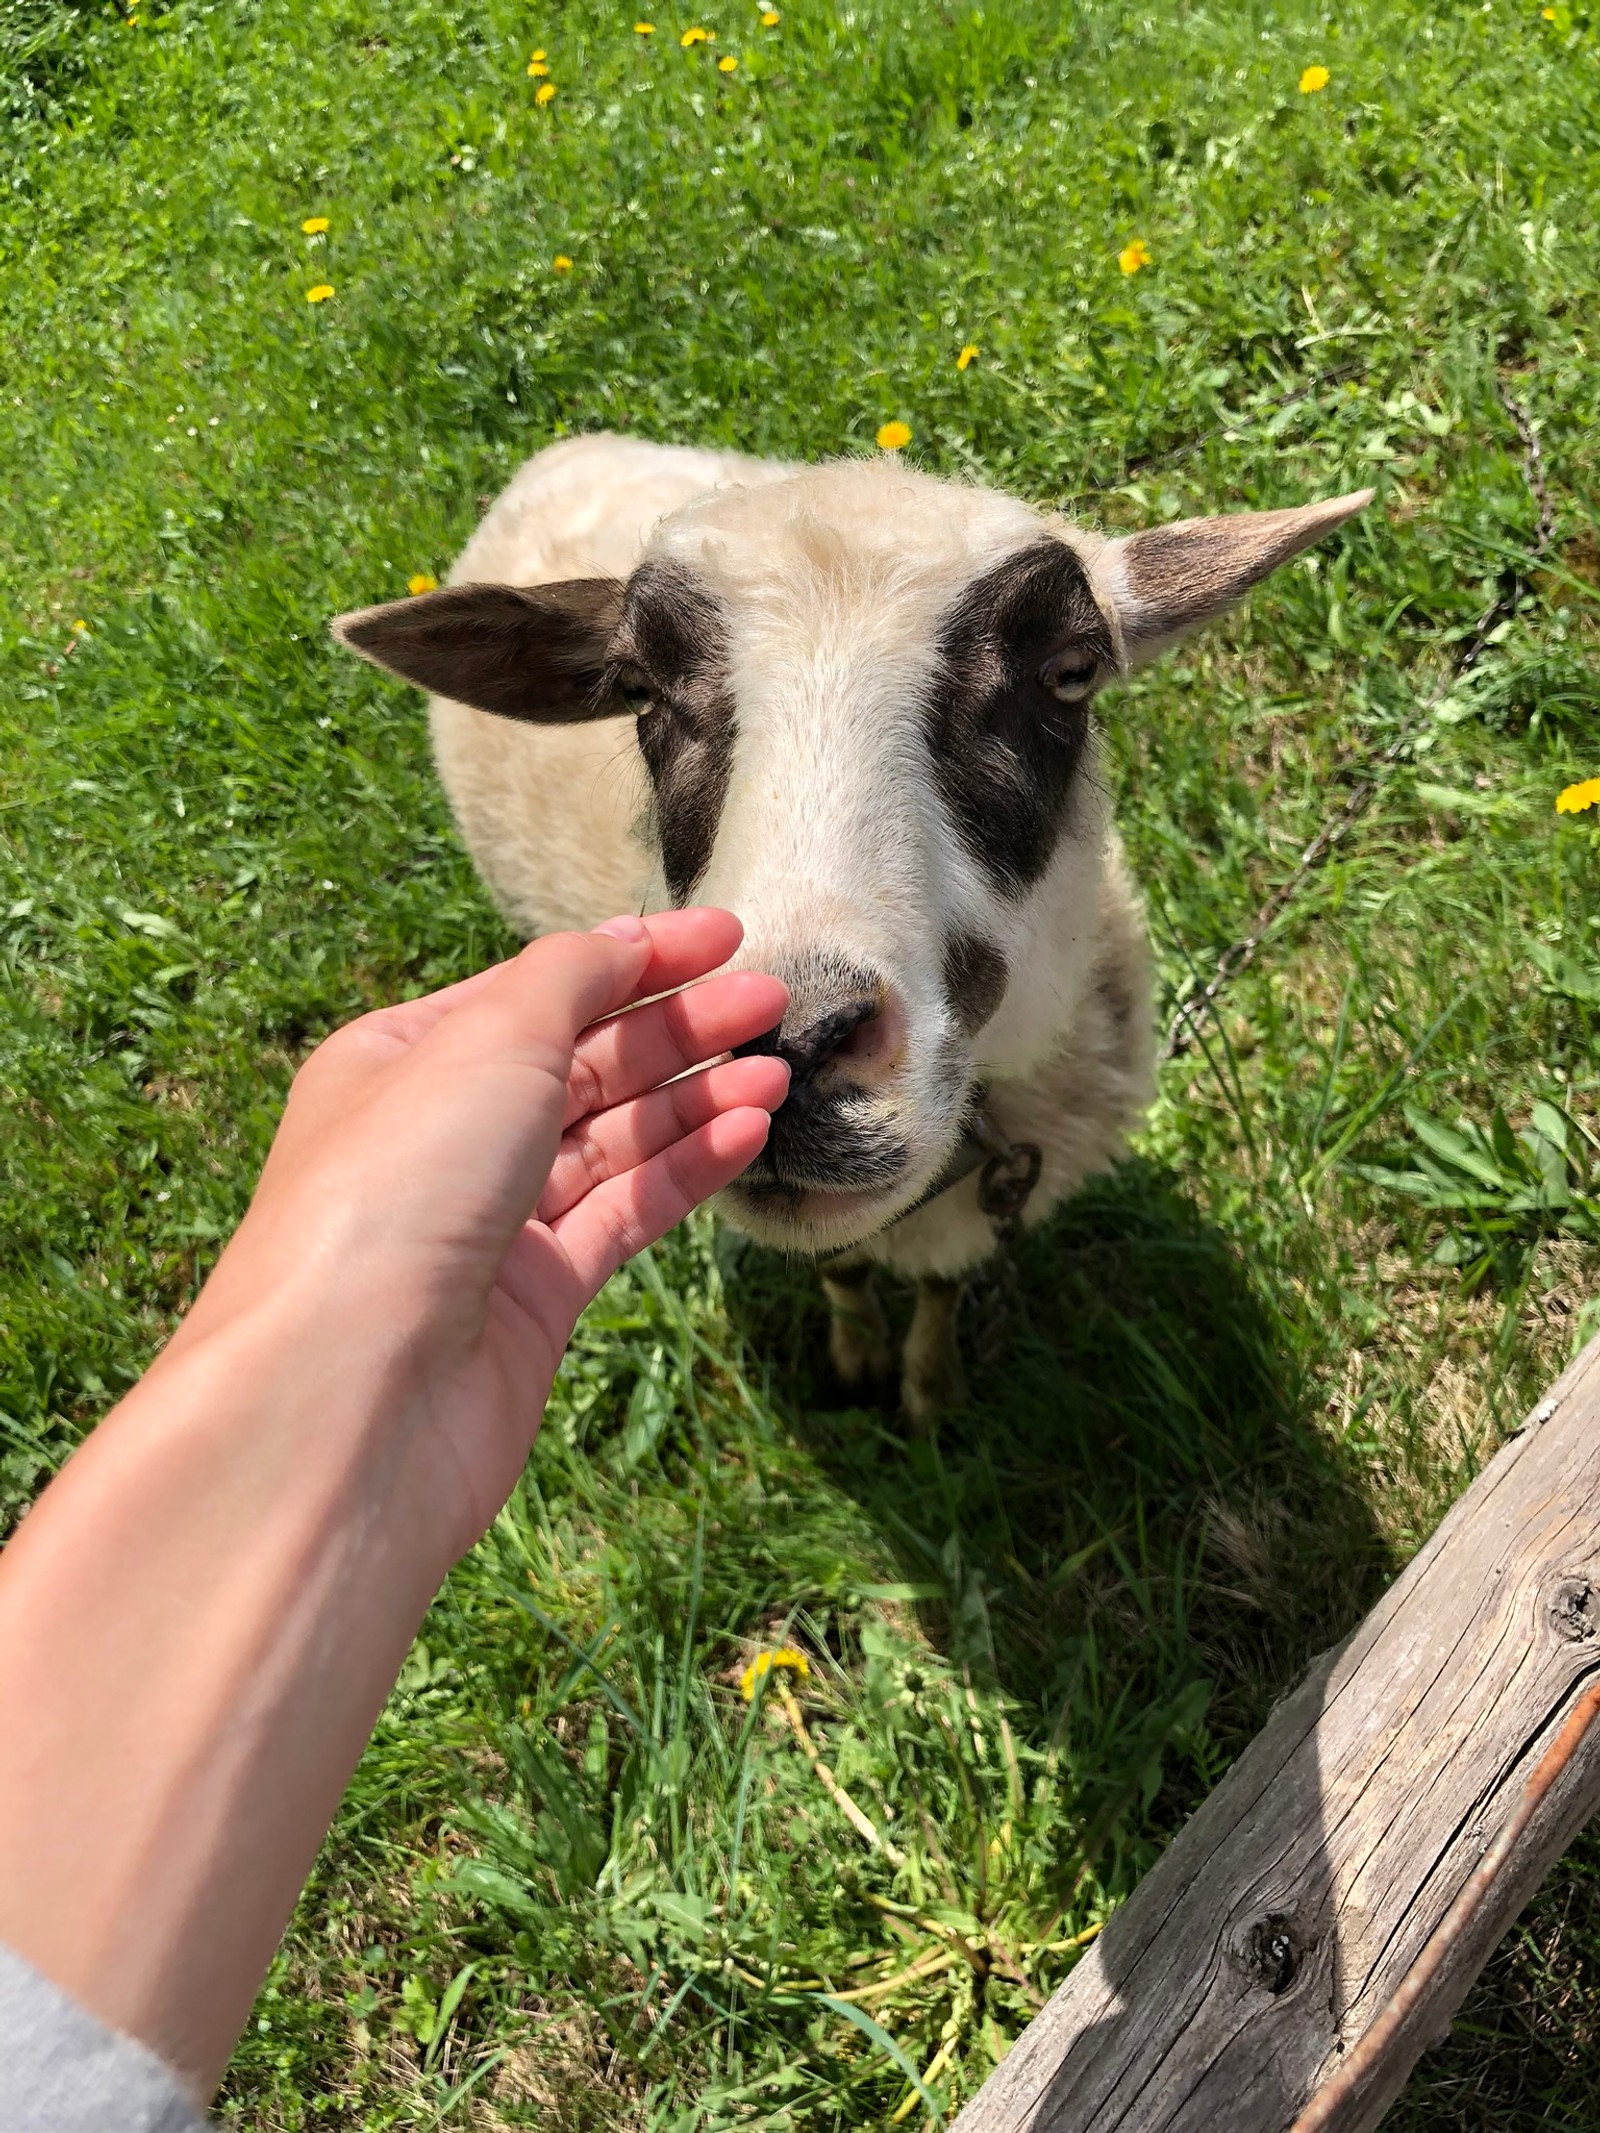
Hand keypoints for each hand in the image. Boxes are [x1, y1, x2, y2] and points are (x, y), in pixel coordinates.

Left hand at [168, 906, 788, 1564]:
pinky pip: (625, 1213)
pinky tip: (748, 1133)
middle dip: (678, 1026)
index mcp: (403, 1058)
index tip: (729, 935)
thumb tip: (621, 942)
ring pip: (613, 1140)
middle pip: (582, 1061)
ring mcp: (490, 1220)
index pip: (537, 989)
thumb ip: (566, 980)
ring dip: (695, 1098)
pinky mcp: (535, 1297)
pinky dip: (686, 1170)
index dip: (634, 957)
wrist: (352, 1395)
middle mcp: (443, 1135)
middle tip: (773, 1000)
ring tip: (780, 1070)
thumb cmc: (397, 1190)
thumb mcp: (485, 1042)